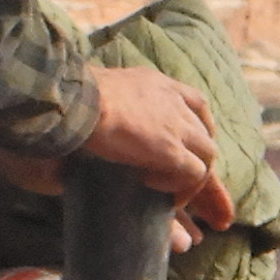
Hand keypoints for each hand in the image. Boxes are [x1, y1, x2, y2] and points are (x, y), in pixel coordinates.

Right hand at [76, 64, 229, 226]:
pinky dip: (180, 186)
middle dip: (202, 158)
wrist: (75, 99)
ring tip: (171, 195)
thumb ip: (100, 110)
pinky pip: (194, 174)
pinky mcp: (171, 150)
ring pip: (207, 155)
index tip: (190, 147)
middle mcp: (173, 100)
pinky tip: (153, 188)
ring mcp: (176, 125)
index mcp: (156, 83)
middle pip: (204, 132)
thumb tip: (78, 135)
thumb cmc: (71, 97)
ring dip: (193, 178)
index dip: (196, 127)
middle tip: (189, 179)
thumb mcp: (96, 95)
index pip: (194, 104)